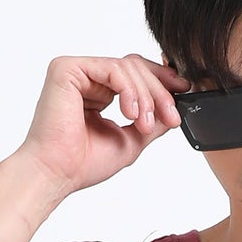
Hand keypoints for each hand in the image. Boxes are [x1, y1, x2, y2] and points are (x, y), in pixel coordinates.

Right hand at [21, 51, 187, 195]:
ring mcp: (76, 71)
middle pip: (135, 67)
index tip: (184, 92)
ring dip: (145, 96)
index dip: (161, 81)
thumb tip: (174, 110)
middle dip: (159, 91)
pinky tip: (130, 113)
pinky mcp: (67, 68)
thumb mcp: (130, 141)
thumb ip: (151, 123)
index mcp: (99, 92)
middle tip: (170, 116)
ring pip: (127, 67)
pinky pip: (112, 68)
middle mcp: (87, 78)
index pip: (135, 75)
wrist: (57, 174)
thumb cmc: (83, 164)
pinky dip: (128, 90)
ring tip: (143, 124)